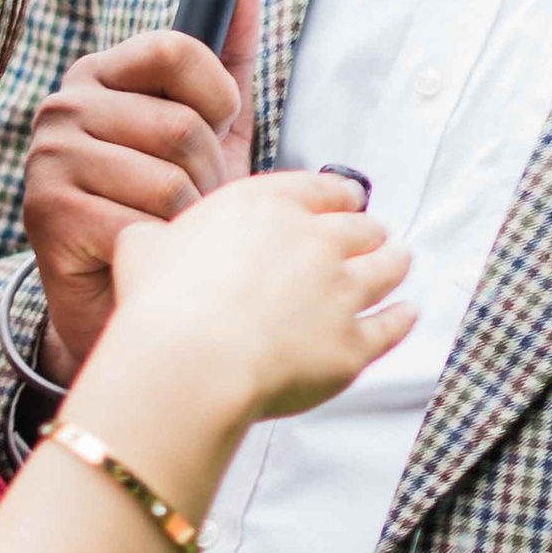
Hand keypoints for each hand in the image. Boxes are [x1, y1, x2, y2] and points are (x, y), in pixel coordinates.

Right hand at [26, 0, 259, 379]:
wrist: (129, 296)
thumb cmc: (172, 205)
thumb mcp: (212, 125)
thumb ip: (228, 53)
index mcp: (102, 74)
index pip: (177, 47)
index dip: (217, 95)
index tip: (216, 127)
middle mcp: (65, 105)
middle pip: (180, 125)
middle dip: (208, 176)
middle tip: (189, 201)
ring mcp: (48, 158)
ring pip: (167, 180)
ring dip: (187, 219)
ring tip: (169, 231)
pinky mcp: (46, 213)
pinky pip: (140, 223)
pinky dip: (160, 250)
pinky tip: (143, 254)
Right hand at [108, 167, 412, 424]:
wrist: (190, 362)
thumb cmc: (161, 305)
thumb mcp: (142, 250)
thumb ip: (153, 239)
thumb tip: (144, 243)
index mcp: (266, 207)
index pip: (319, 190)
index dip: (338, 196)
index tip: (348, 200)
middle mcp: (314, 241)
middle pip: (360, 227)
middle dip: (369, 230)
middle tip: (374, 234)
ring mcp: (339, 293)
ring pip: (385, 268)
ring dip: (396, 262)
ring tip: (403, 259)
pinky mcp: (351, 345)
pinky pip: (390, 327)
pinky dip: (403, 318)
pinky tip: (409, 314)